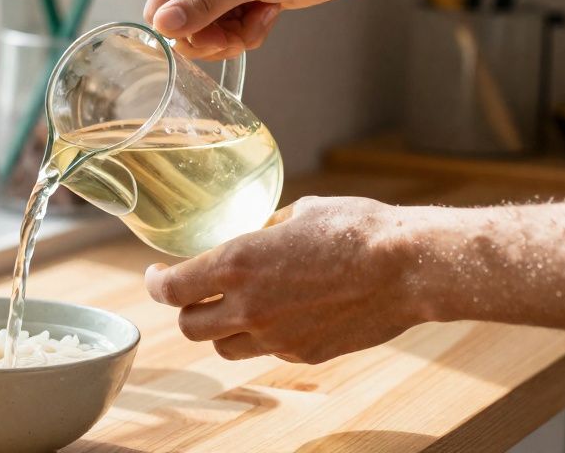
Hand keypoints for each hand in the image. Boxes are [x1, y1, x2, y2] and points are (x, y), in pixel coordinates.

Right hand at [143, 0, 371, 58]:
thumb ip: (204, 3)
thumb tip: (163, 24)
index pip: (160, 6)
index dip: (182, 30)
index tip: (215, 36)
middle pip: (183, 26)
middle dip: (213, 36)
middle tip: (240, 34)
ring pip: (208, 33)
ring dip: (235, 36)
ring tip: (262, 17)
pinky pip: (230, 31)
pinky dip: (249, 32)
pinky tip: (270, 13)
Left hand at [144, 196, 417, 363]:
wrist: (408, 268)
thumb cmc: (357, 228)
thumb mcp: (298, 212)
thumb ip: (264, 229)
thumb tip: (254, 232)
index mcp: (236, 264)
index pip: (171, 290)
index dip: (155, 284)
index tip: (156, 274)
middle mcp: (249, 307)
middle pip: (189, 327)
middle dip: (186, 309)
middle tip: (193, 292)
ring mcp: (276, 337)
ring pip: (224, 347)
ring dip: (221, 329)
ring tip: (234, 306)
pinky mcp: (305, 354)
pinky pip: (267, 351)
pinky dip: (263, 336)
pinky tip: (282, 313)